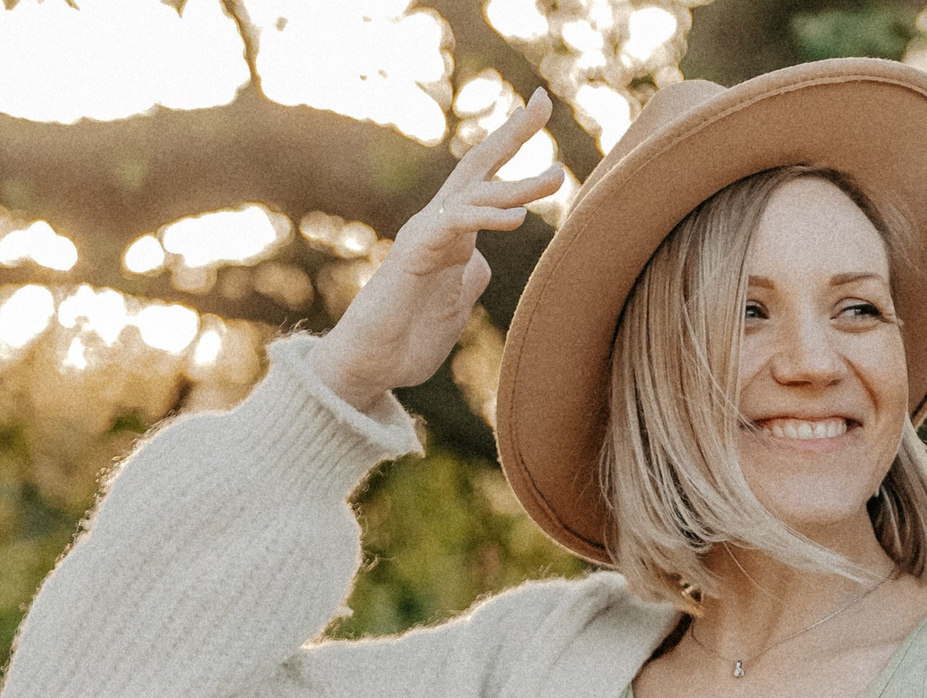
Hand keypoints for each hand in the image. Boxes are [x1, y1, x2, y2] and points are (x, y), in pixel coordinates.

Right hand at [306, 92, 566, 409]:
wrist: (370, 367)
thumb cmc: (408, 339)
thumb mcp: (453, 306)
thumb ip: (467, 279)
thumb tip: (480, 263)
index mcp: (454, 235)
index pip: (487, 182)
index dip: (512, 150)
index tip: (541, 116)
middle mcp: (439, 226)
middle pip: (477, 167)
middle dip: (511, 134)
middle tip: (543, 100)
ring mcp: (426, 237)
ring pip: (473, 195)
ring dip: (517, 186)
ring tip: (557, 177)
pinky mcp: (415, 254)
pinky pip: (455, 227)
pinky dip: (486, 218)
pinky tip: (516, 216)